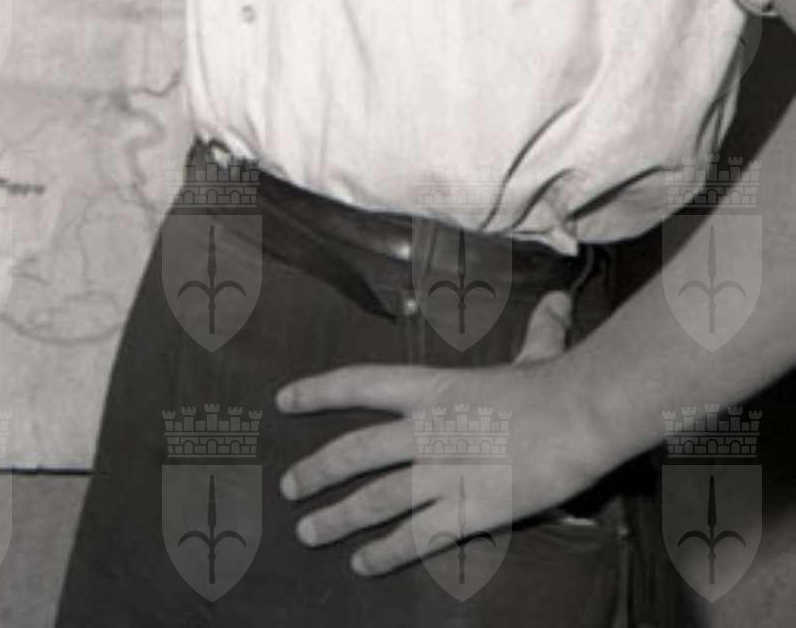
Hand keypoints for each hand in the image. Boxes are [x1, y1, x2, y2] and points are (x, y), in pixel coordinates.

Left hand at [274, 287, 604, 576]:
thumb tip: (557, 301)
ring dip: (338, 516)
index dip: (317, 392)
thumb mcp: (535, 353)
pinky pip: (419, 535)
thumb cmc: (557, 383)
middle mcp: (425, 429)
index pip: (357, 384)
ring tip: (307, 532)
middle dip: (317, 469)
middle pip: (355, 451)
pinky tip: (363, 564)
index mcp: (430, 387)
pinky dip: (388, 551)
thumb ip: (536, 332)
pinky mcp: (471, 509)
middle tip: (287, 487)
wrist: (581, 417)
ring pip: (377, 498)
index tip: (283, 401)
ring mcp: (444, 471)